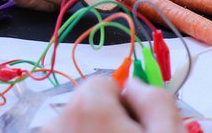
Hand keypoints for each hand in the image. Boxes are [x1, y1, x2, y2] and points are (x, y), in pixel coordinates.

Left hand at [42, 77, 180, 132]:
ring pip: (77, 124)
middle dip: (108, 119)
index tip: (138, 126)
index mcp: (87, 106)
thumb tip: (136, 83)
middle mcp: (56, 120)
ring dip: (93, 132)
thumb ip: (156, 99)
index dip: (126, 105)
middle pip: (88, 104)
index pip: (104, 83)